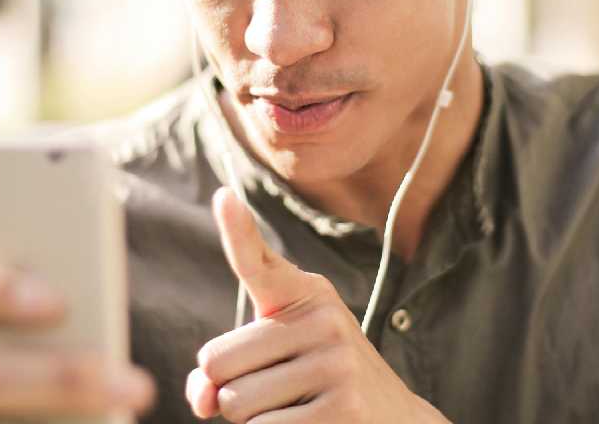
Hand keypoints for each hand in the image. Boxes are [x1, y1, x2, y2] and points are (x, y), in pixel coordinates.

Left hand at [185, 188, 447, 422]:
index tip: (222, 196)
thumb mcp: (277, 359)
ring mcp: (336, 365)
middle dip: (229, 389)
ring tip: (297, 408)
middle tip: (279, 389)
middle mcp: (323, 320)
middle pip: (217, 362)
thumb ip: (225, 368)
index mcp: (307, 295)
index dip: (238, 231)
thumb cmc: (319, 384)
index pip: (260, 262)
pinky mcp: (341, 411)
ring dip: (251, 419)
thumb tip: (203, 397)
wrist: (395, 419)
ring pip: (235, 403)